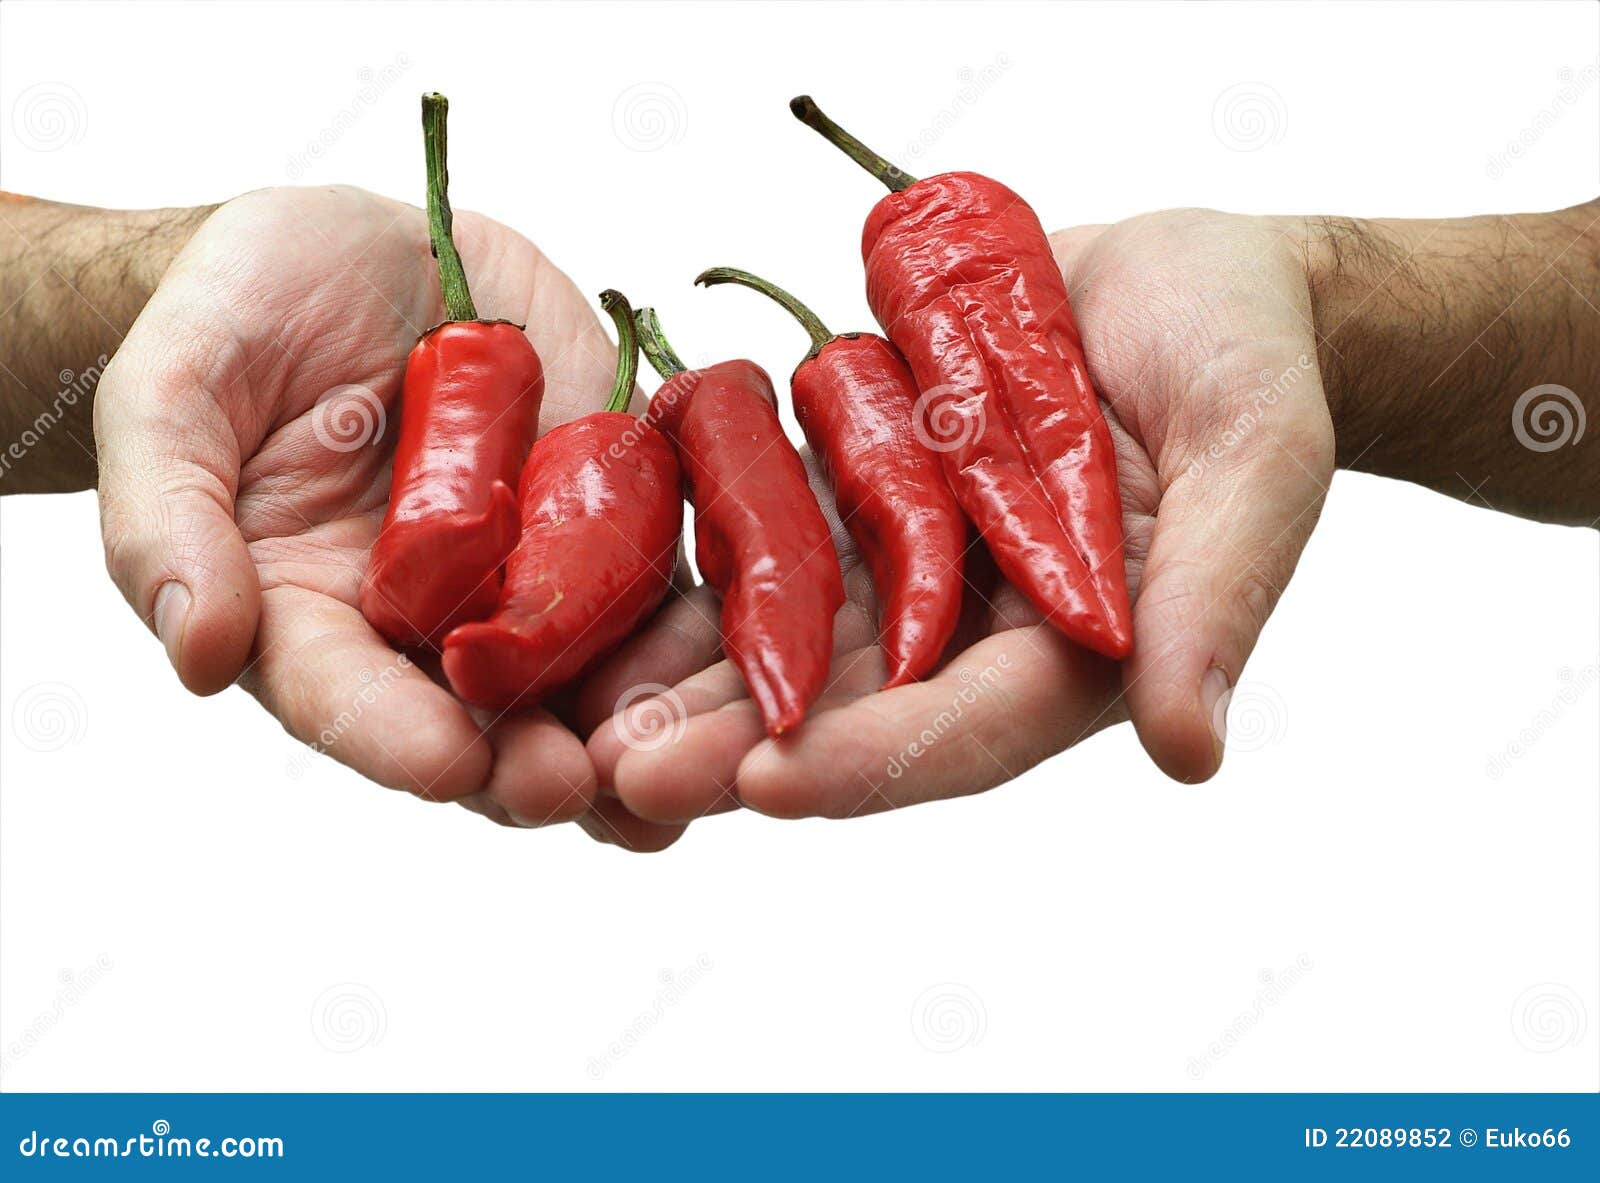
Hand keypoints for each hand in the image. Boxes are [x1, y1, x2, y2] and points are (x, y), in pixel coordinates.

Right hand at [92, 185, 710, 842]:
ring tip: (691, 759)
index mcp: (319, 624)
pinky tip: (754, 649)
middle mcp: (437, 625)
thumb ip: (169, 525)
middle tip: (584, 787)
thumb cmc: (230, 333)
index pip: (353, 703)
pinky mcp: (616, 505)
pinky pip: (668, 569)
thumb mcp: (168, 405)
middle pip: (491, 722)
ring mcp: (535, 571)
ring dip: (644, 721)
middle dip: (540, 763)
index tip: (449, 765)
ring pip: (596, 672)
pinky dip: (708, 617)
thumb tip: (198, 651)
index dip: (398, 738)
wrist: (344, 259)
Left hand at [585, 208, 1335, 819]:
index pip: (966, 727)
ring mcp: (907, 552)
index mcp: (1071, 652)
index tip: (772, 783)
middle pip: (846, 702)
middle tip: (624, 776)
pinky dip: (692, 549)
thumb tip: (1189, 750)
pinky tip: (597, 570)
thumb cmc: (1250, 367)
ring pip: (783, 627)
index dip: (872, 759)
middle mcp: (972, 622)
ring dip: (686, 668)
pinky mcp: (859, 479)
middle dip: (736, 744)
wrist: (1190, 282)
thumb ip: (1217, 599)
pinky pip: (767, 522)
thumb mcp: (1255, 467)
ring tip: (578, 702)